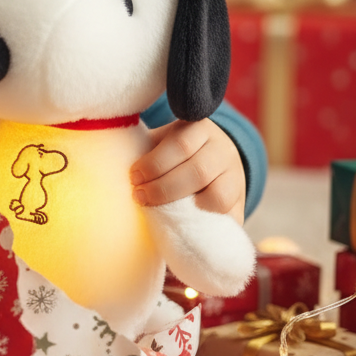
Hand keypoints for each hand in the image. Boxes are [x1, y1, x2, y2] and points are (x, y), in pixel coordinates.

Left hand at [129, 119, 245, 223]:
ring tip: (156, 211)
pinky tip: (180, 226)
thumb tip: (115, 170)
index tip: (133, 176)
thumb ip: (146, 151)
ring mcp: (236, 178)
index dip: (154, 163)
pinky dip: (202, 224)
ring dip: (184, 208)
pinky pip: (227, 219)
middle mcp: (224, 150)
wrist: (212, 163)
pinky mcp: (240, 205)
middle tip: (139, 196)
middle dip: (163, 188)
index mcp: (201, 129)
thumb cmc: (174, 155)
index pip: (181, 143)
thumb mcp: (162, 142)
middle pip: (198, 171)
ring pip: (217, 197)